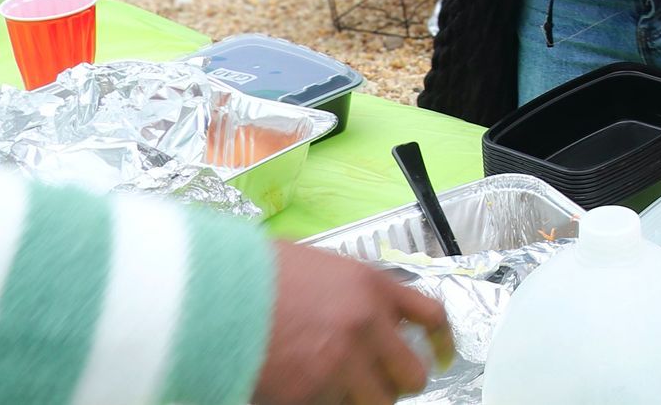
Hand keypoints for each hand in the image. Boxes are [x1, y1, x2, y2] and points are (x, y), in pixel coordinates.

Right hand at [254, 243, 452, 404]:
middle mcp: (367, 325)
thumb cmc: (259, 274)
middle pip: (413, 375)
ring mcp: (341, 362)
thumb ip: (357, 296)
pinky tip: (305, 392)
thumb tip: (373, 322)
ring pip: (379, 402)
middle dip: (401, 384)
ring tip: (342, 390)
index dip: (443, 343)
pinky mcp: (310, 393)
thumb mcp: (324, 269)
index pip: (432, 316)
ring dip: (365, 400)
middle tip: (383, 385)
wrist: (215, 292)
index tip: (444, 359)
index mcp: (374, 286)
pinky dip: (327, 403)